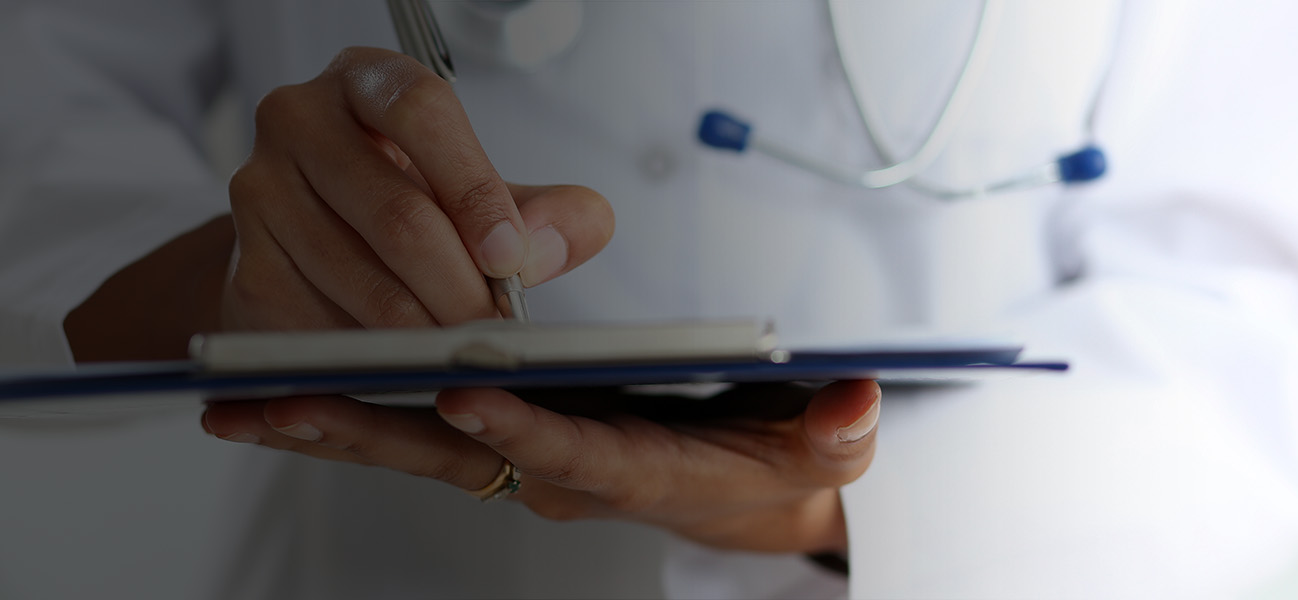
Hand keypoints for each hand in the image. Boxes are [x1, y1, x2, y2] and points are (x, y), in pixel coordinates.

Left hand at [201, 380, 880, 552]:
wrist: (748, 496)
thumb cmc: (775, 465)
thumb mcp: (826, 450)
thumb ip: (837, 433)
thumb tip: (852, 402)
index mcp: (637, 467)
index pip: (575, 448)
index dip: (523, 424)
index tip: (465, 392)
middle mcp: (566, 473)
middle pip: (460, 455)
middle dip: (371, 429)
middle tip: (279, 403)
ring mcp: (529, 464)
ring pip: (421, 449)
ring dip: (333, 424)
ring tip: (241, 402)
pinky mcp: (510, 448)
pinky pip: (417, 438)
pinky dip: (349, 418)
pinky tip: (278, 401)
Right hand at [224, 46, 612, 329]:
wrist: (311, 240)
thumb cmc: (407, 201)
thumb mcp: (483, 195)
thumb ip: (545, 211)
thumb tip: (573, 234)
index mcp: (365, 81)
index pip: (422, 112)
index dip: (475, 189)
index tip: (512, 256)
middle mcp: (299, 121)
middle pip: (396, 213)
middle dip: (463, 287)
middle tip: (503, 332)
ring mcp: (260, 194)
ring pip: (362, 282)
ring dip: (428, 334)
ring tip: (470, 355)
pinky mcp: (246, 270)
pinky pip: (326, 330)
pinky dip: (378, 361)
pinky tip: (412, 369)